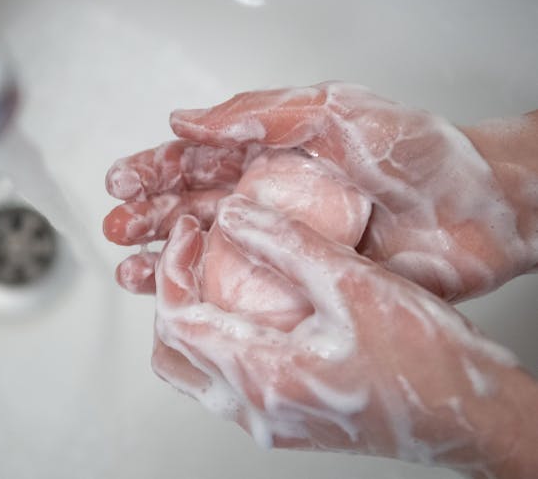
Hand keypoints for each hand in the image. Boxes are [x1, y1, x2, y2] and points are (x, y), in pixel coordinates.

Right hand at [105, 82, 537, 300]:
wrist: (478, 212)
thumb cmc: (418, 153)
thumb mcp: (334, 112)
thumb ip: (261, 113)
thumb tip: (190, 119)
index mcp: (273, 153)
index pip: (200, 158)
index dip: (156, 169)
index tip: (121, 181)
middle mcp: (272, 198)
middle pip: (193, 207)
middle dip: (148, 217)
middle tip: (116, 228)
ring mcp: (285, 242)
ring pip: (210, 251)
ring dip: (167, 259)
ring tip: (132, 269)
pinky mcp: (302, 280)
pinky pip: (246, 293)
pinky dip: (211, 296)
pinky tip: (185, 297)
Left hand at [152, 196, 537, 477]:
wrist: (466, 417)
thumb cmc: (424, 362)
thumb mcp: (354, 285)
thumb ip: (287, 245)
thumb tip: (235, 215)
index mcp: (264, 376)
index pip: (178, 320)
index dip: (172, 267)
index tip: (190, 231)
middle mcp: (256, 409)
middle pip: (172, 352)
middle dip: (172, 294)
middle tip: (191, 251)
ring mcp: (269, 421)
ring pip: (194, 371)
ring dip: (192, 319)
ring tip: (213, 273)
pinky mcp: (285, 420)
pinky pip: (225, 380)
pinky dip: (219, 339)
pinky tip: (247, 306)